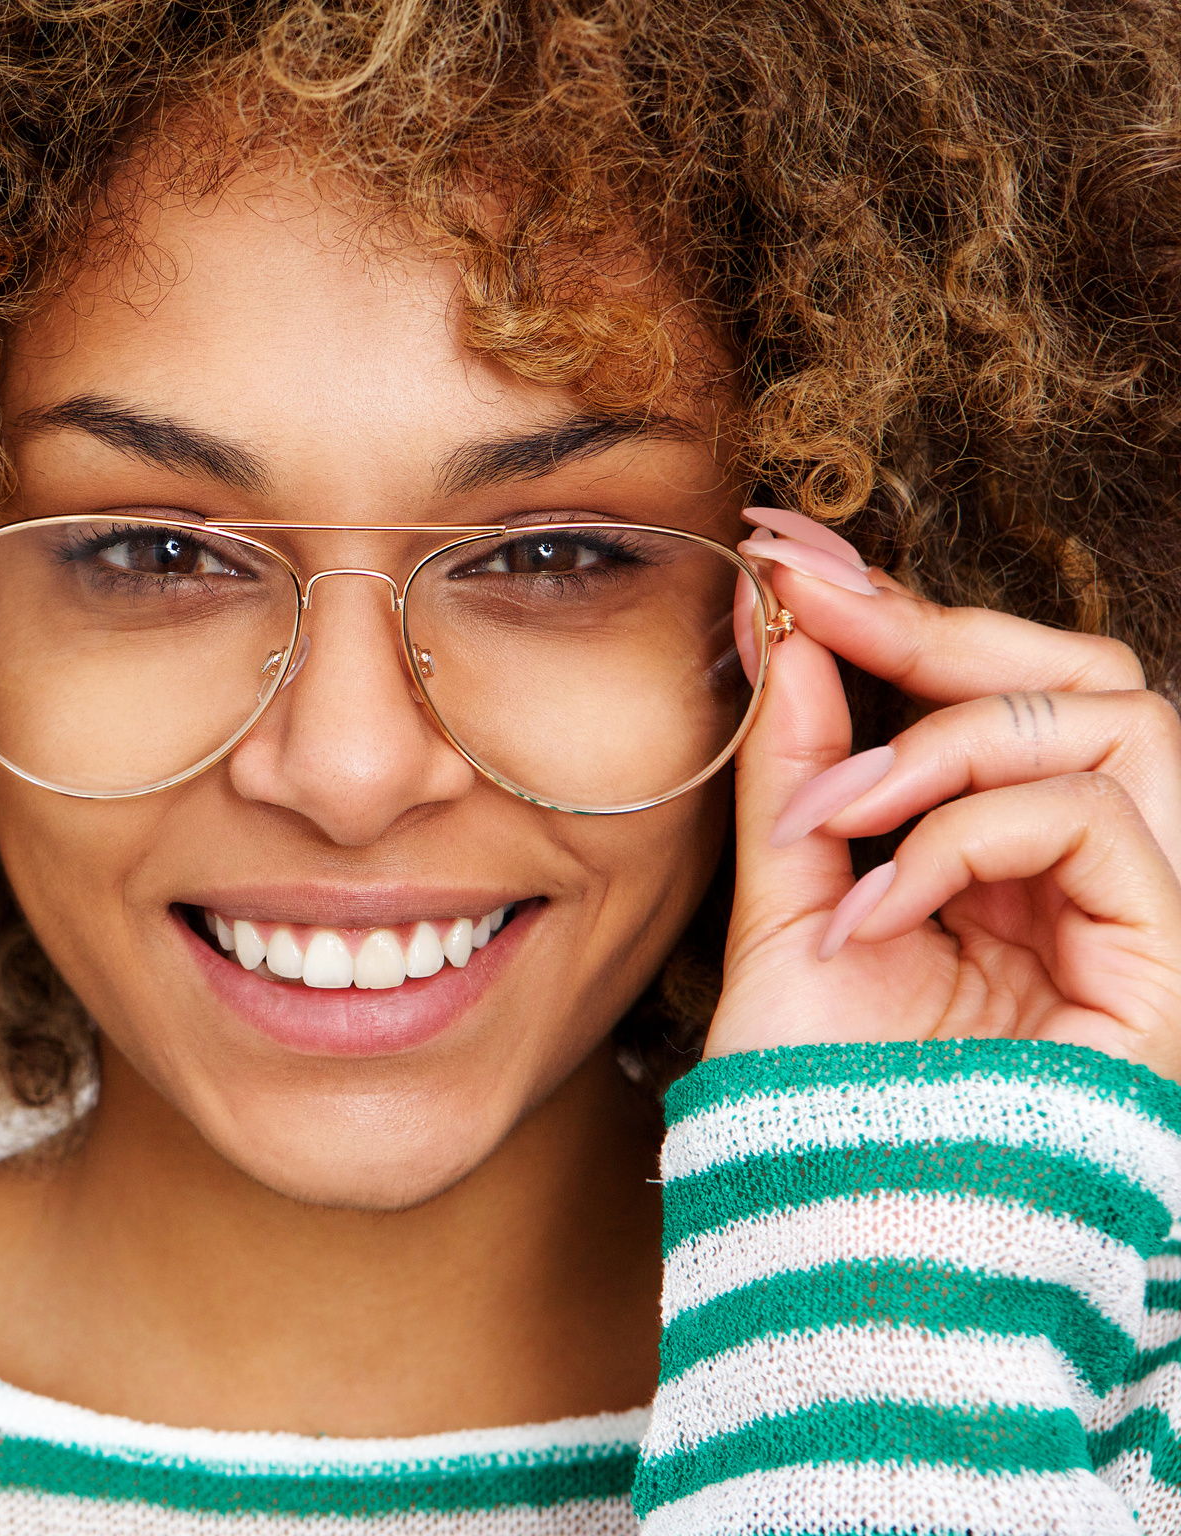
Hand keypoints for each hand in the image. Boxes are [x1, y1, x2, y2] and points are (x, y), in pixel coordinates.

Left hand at [705, 510, 1180, 1080]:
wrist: (844, 1240)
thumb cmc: (820, 1096)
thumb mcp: (787, 906)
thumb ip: (796, 771)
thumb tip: (781, 625)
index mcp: (1003, 857)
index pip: (989, 693)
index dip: (897, 611)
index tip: (778, 550)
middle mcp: (1087, 874)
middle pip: (1078, 675)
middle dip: (936, 625)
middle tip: (804, 598)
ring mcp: (1139, 914)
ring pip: (1115, 718)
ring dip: (943, 741)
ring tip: (831, 819)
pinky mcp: (1166, 965)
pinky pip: (1093, 822)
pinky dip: (967, 838)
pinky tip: (877, 908)